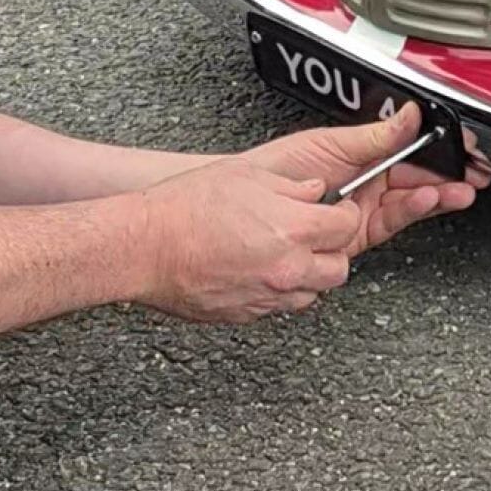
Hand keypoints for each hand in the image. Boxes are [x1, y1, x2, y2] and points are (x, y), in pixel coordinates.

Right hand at [134, 155, 365, 323]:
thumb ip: (291, 185)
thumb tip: (314, 189)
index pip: (346, 227)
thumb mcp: (246, 175)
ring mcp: (266, 296)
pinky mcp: (245, 314)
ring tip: (289, 254)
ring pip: (313, 293)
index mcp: (292, 229)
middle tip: (317, 233)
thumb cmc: (184, 208)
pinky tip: (262, 271)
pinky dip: (280, 291)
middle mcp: (286, 268)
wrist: (144, 247)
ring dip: (309, 274)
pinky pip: (279, 307)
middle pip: (338, 268)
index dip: (344, 214)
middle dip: (333, 249)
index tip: (337, 209)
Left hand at [246, 102, 489, 259]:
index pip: (410, 151)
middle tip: (473, 173)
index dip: (439, 149)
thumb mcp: (328, 143)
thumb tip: (409, 114)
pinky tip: (428, 200)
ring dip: (438, 194)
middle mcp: (367, 184)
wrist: (243, 206)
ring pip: (411, 202)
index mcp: (363, 157)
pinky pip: (392, 222)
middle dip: (449, 175)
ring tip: (457, 189)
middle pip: (418, 178)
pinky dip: (413, 210)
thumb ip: (373, 134)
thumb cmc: (274, 171)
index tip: (463, 146)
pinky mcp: (356, 236)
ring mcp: (363, 211)